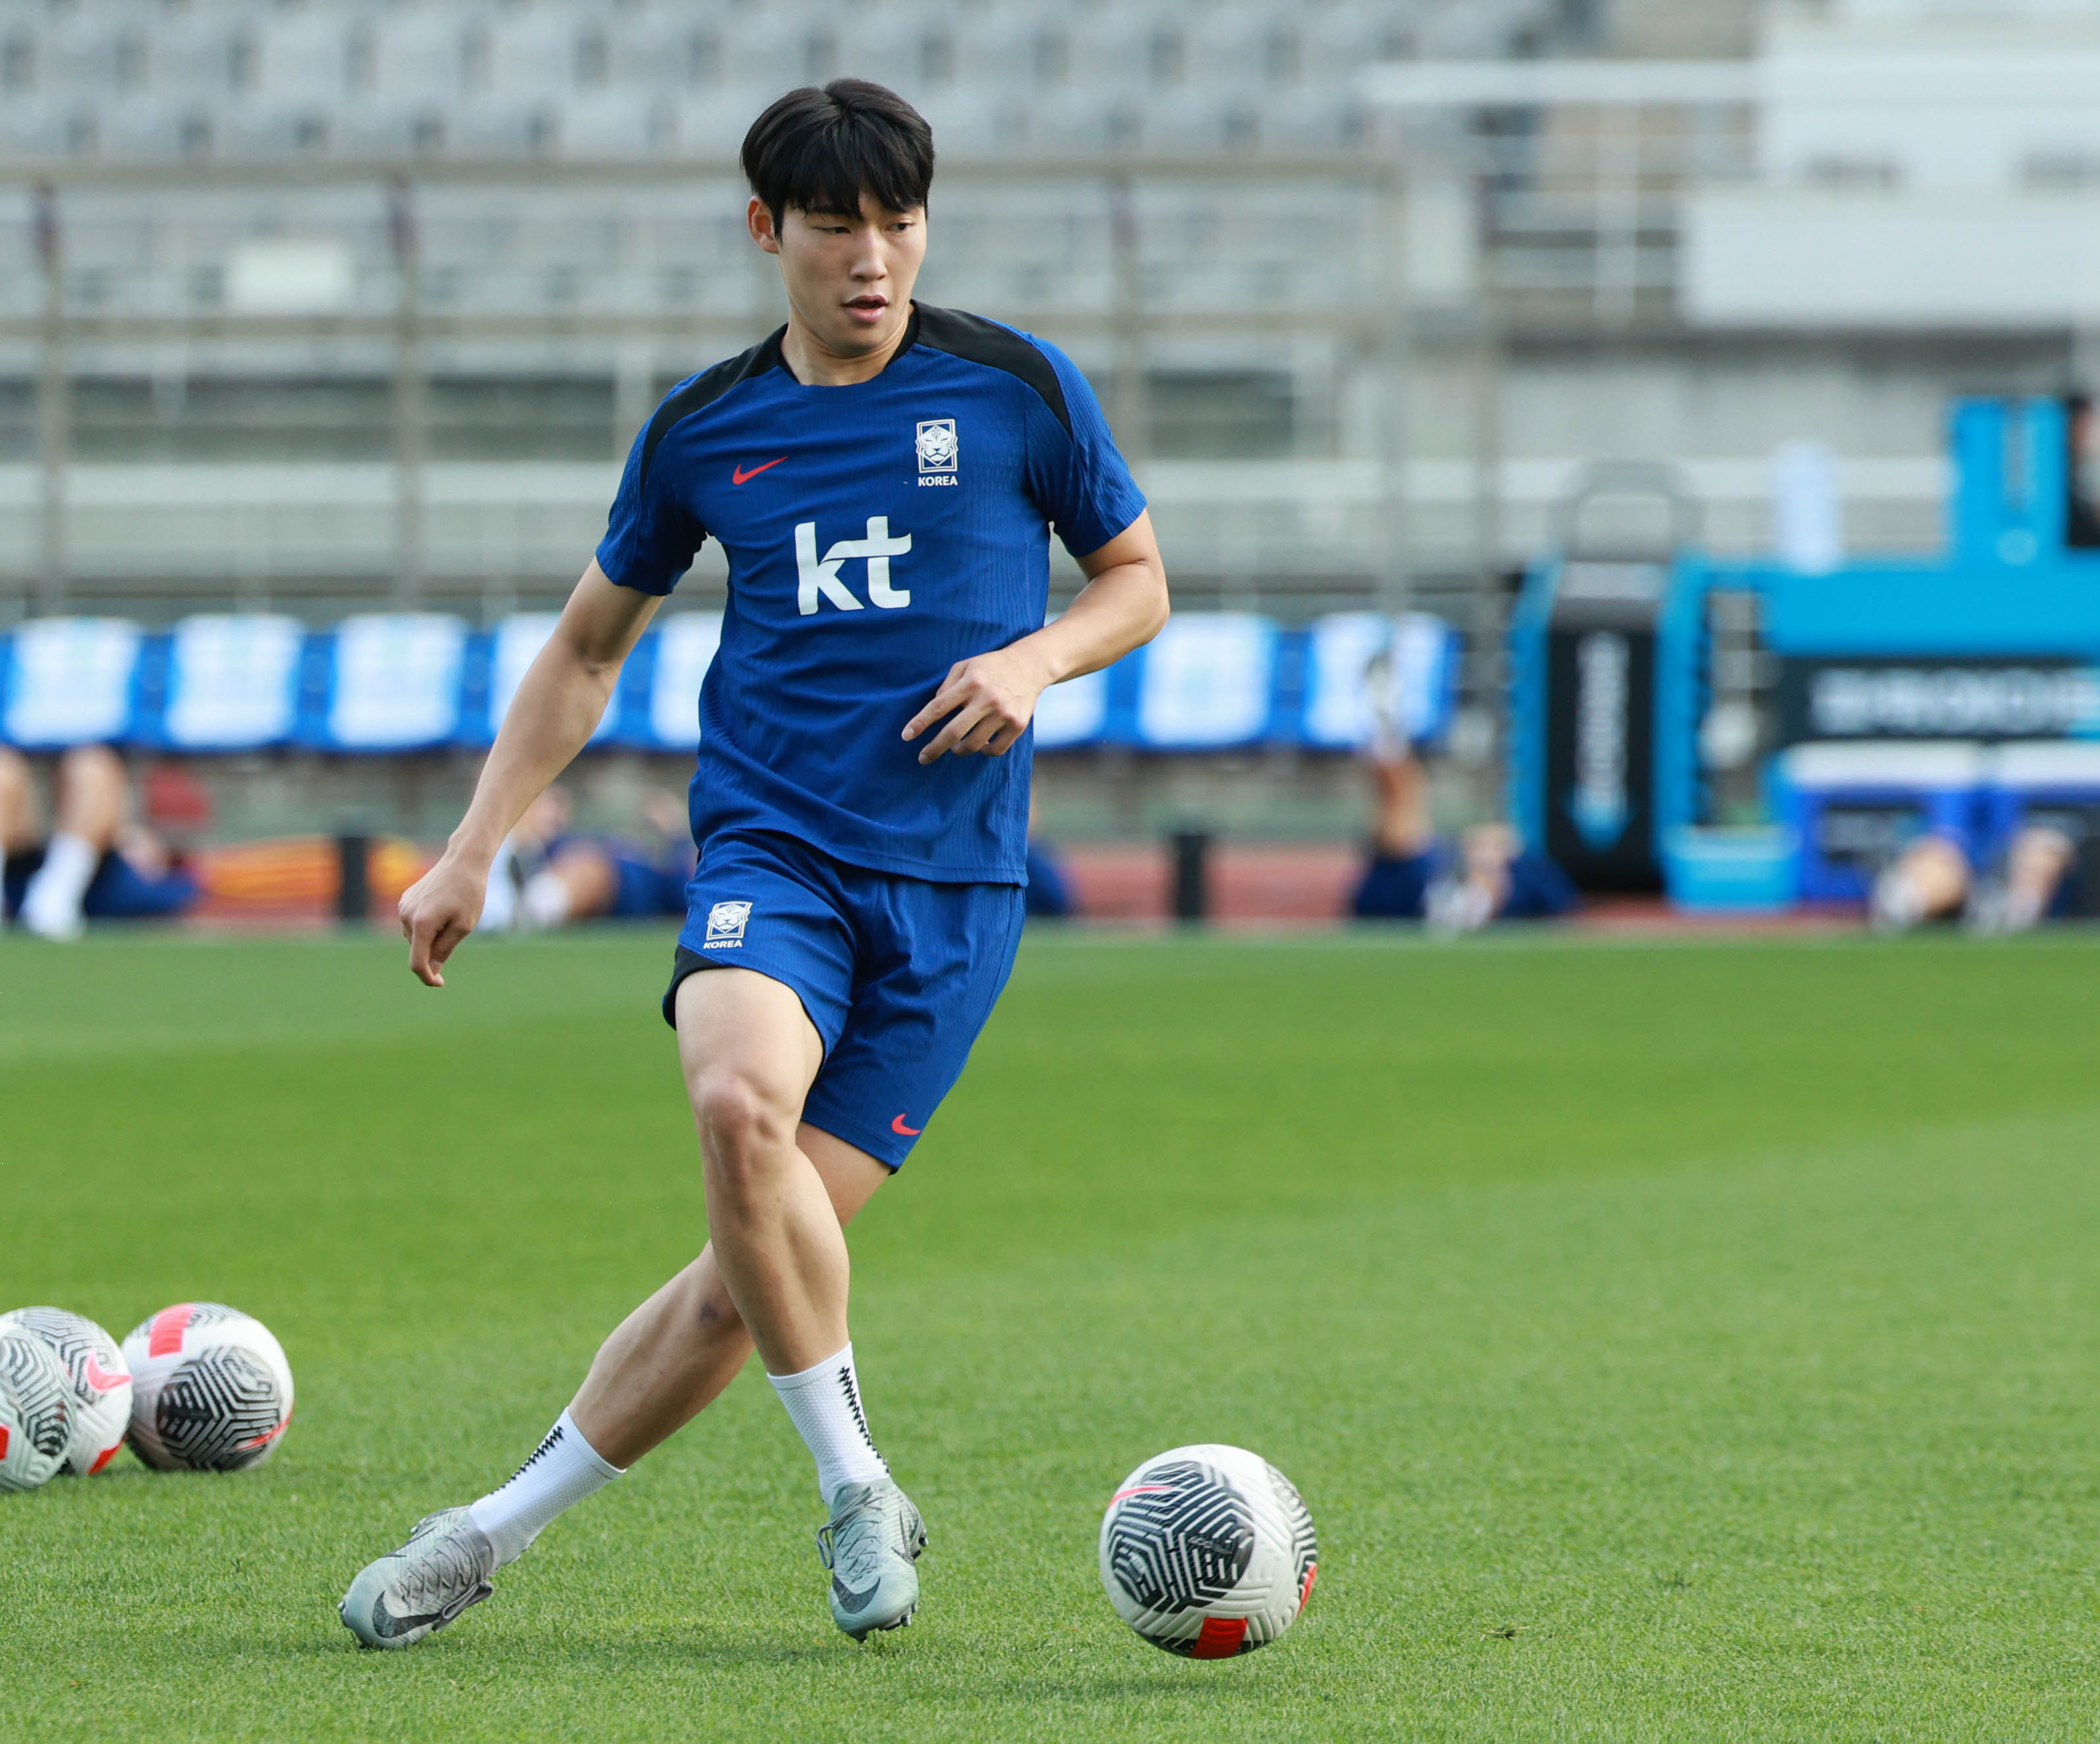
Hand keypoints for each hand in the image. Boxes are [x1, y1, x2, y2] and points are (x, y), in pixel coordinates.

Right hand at [398, 848, 493, 986]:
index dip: (427, 977)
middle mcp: (406, 916)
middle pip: (418, 948)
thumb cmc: (469, 894)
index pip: (417, 963)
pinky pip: (415, 923)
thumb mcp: (463, 926)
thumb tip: (431, 970)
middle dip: (436, 949)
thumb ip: (444, 949)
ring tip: (452, 915)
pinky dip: (428, 925)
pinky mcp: (405, 900)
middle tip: (458, 929)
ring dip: (432, 936)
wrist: (462, 861)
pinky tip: (443, 908)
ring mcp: (403, 907)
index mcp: (421, 924)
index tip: (440, 983)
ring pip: (417, 937)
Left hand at [901, 644, 1051, 763]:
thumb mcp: (965, 666)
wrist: (1030, 665)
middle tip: (923, 758)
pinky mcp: (1018, 724)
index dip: (920, 723)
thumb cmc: (990, 667)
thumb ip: (946, 686)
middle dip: (934, 748)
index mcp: (971, 682)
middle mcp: (987, 698)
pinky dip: (984, 751)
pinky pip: (995, 749)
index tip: (906, 736)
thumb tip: (933, 710)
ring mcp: (1004, 713)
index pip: (938, 707)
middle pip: (954, 732)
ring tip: (955, 747)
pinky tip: (980, 745)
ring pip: (973, 745)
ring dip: (959, 750)